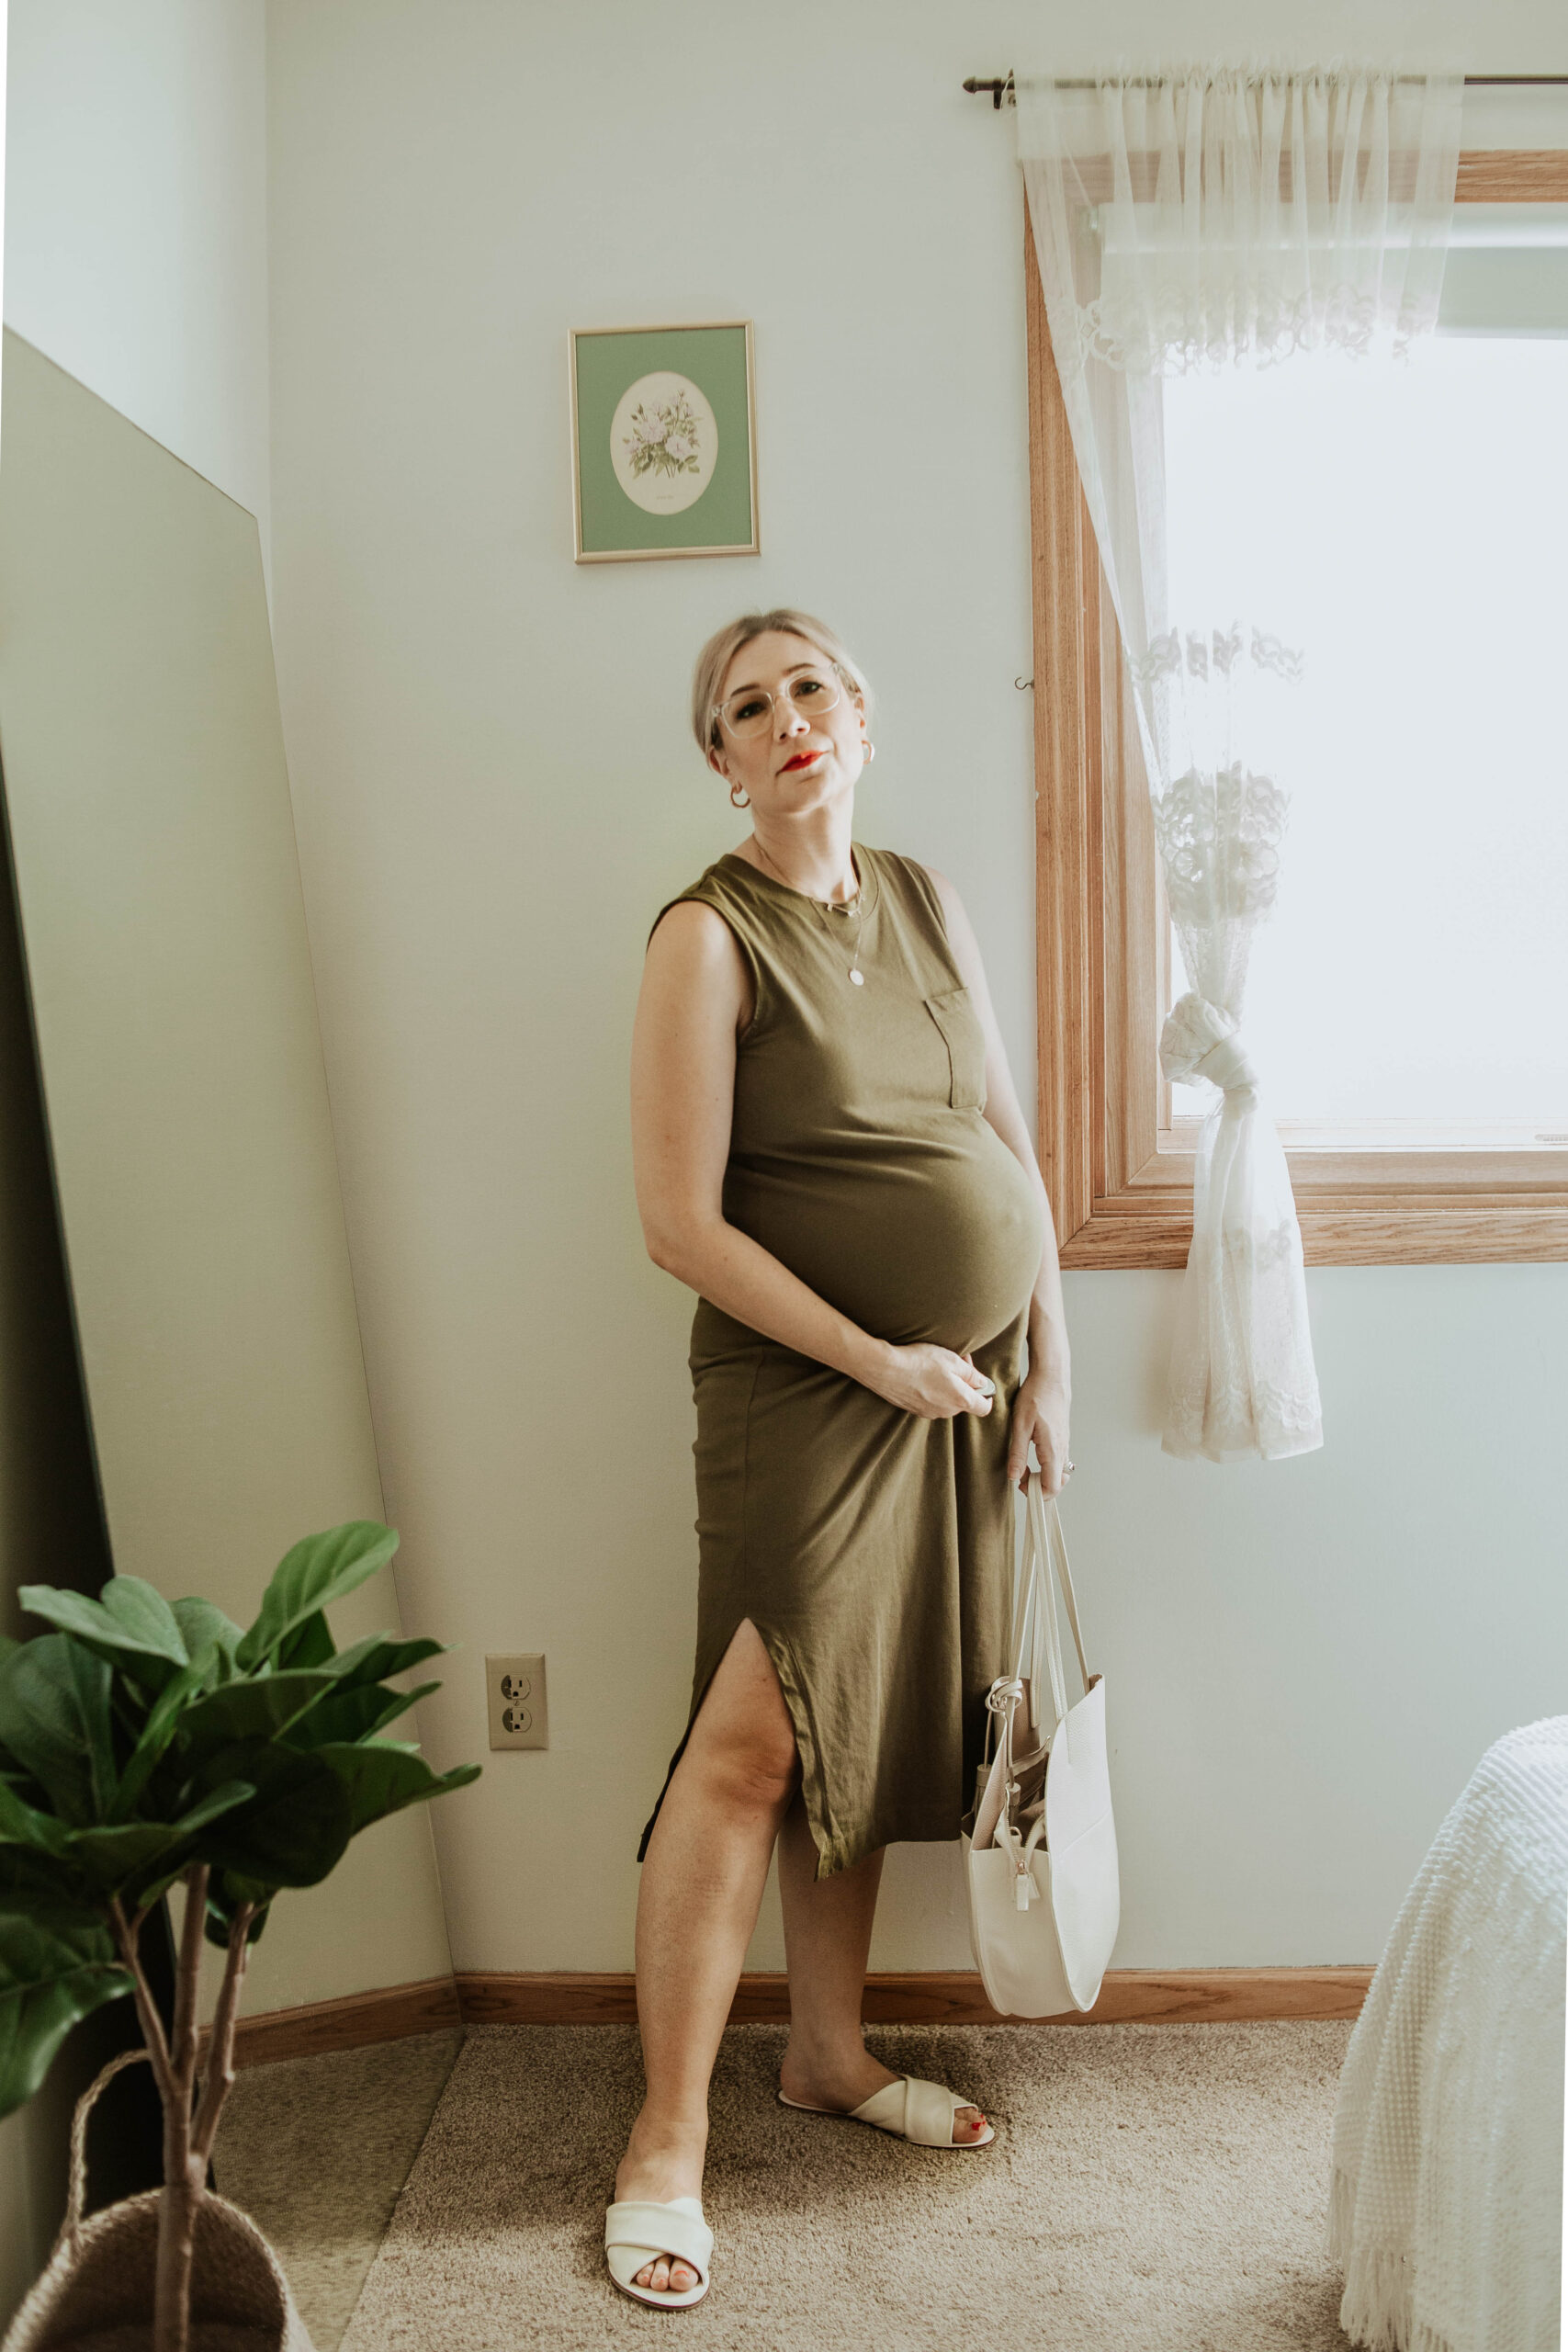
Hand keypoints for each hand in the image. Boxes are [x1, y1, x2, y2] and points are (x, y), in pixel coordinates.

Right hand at [869, 1343, 995, 1420]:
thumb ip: (972, 1375)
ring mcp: (929, 1412)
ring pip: (946, 1401)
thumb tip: (983, 1383)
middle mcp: (946, 1411)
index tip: (985, 1386)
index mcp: (960, 1400)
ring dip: (947, 1386)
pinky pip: (930, 1401)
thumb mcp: (952, 1360)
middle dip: (964, 1383)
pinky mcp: (914, 1410)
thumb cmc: (920, 1362)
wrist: (884, 1369)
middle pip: (963, 1401)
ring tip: (936, 1365)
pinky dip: (931, 1390)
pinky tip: (921, 1374)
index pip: (984, 1408)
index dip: (988, 1397)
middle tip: (957, 1361)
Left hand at [1007, 1370, 1070, 1492]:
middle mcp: (1063, 1449)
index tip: (1021, 1486)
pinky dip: (1048, 1467)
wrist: (1052, 1376)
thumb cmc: (1036, 1396)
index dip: (1037, 1493)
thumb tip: (1014, 1477)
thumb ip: (1018, 1453)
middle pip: (1059, 1483)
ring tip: (1025, 1469)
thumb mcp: (1020, 1425)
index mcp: (1053, 1449)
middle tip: (1021, 1479)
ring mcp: (1065, 1443)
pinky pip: (1059, 1461)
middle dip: (1040, 1488)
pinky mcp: (1063, 1438)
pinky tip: (1033, 1457)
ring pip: (1060, 1472)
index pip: (1053, 1486)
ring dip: (1044, 1477)